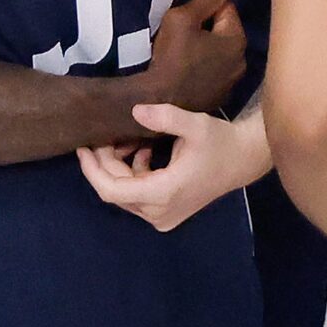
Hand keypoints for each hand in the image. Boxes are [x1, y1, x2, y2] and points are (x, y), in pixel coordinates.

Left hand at [79, 104, 270, 231]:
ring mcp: (162, 216)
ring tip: (127, 140)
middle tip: (106, 135)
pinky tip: (144, 152)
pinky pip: (137, 195)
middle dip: (105, 162)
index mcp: (162, 193)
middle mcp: (158, 212)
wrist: (243, 161)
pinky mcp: (165, 213)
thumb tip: (135, 111)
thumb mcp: (195, 125)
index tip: (83, 147)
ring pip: (125, 192)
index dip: (92, 170)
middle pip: (116, 190)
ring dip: (119, 166)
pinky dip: (134, 173)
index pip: (112, 190)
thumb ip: (165, 117)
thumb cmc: (220, 142)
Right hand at [140, 0, 244, 112]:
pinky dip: (203, 68)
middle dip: (208, 28)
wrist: (157, 102)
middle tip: (184, 30)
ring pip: (220, 54)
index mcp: (237, 40)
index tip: (187, 13)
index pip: (227, 8)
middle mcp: (242, 62)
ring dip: (207, 49)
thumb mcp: (182, 18)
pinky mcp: (218, 98)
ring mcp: (231, 83)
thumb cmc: (170, 57)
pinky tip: (186, 70)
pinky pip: (213, 73)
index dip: (206, 6)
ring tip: (184, 50)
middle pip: (225, 33)